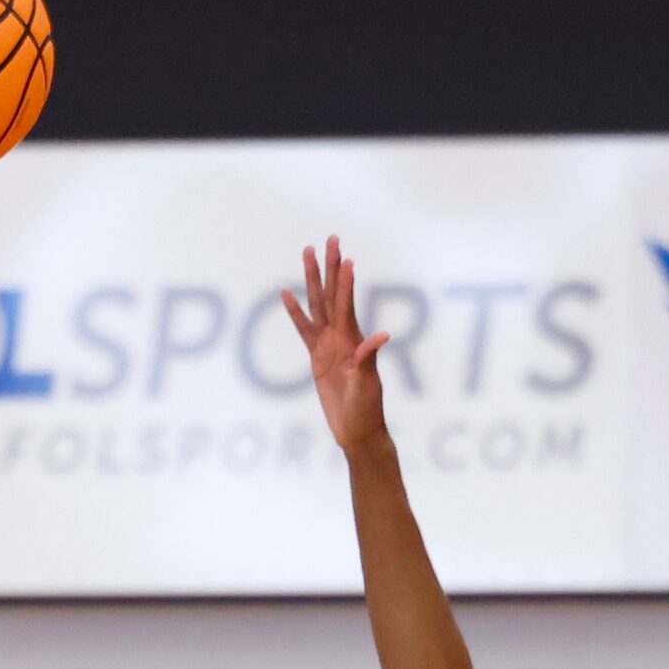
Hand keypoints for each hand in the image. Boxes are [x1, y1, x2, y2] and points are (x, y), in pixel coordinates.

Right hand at [280, 235, 391, 453]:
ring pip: (317, 305)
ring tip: (307, 253)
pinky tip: (287, 293)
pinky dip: (296, 312)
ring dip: (312, 280)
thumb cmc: (365, 408)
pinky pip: (304, 330)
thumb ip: (368, 359)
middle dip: (330, 267)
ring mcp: (328, 345)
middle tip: (330, 240)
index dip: (345, 283)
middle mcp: (342, 337)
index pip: (346, 305)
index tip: (346, 259)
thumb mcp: (367, 384)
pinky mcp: (317, 357)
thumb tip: (380, 337)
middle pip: (331, 295)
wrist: (356, 429)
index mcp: (353, 341)